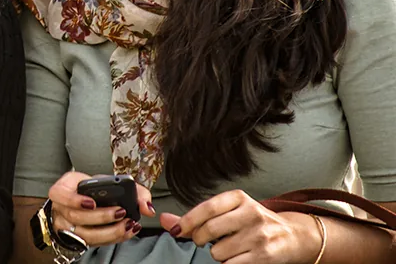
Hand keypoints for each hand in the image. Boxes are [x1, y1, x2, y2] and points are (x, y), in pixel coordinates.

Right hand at [46, 171, 154, 247]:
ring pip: (85, 234)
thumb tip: (147, 207)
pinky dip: (112, 238)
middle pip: (77, 217)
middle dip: (101, 216)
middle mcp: (61, 210)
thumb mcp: (106, 181)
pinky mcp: (78, 240)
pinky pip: (94, 243)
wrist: (83, 200)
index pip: (60, 195)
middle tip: (121, 212)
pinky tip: (126, 232)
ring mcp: (67, 227)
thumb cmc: (91, 189)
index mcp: (62, 190)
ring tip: (128, 224)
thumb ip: (132, 189)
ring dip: (109, 231)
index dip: (74, 200)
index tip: (92, 202)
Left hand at [159, 190, 322, 263]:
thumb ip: (195, 217)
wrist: (292, 235)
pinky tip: (237, 257)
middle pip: (209, 230)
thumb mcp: (227, 212)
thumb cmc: (252, 222)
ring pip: (218, 251)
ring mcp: (259, 234)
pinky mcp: (265, 255)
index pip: (206, 208)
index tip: (177, 231)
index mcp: (238, 198)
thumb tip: (163, 219)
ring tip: (228, 248)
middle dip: (199, 239)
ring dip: (216, 254)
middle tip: (202, 240)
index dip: (187, 221)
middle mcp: (251, 213)